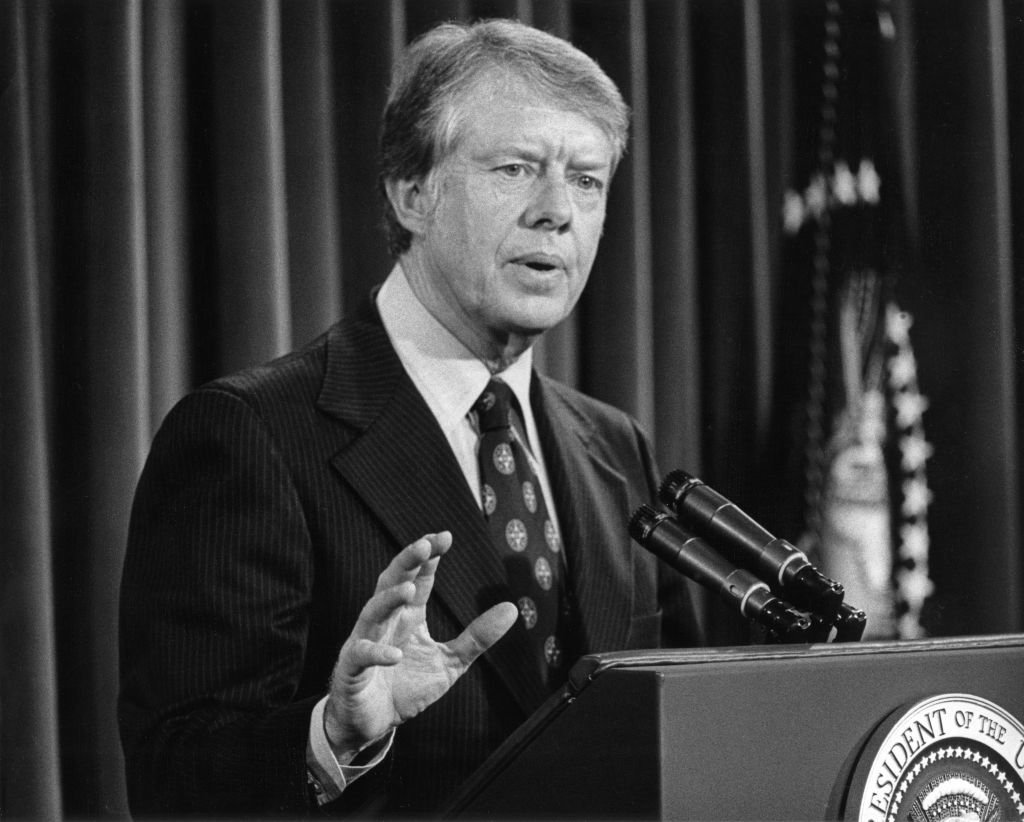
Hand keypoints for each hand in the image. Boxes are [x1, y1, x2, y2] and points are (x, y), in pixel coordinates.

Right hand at [324, 532, 516, 759]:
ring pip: (372, 612)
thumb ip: (477, 637)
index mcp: (408, 616)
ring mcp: (364, 642)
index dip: (428, 556)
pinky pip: (360, 655)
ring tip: (408, 589)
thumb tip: (512, 608)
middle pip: (392, 583)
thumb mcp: (450, 662)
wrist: (373, 724)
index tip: (445, 536)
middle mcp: (385, 622)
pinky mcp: (352, 670)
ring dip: (388, 599)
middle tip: (424, 545)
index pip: (418, 577)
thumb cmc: (406, 687)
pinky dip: (375, 652)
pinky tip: (394, 654)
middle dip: (406, 562)